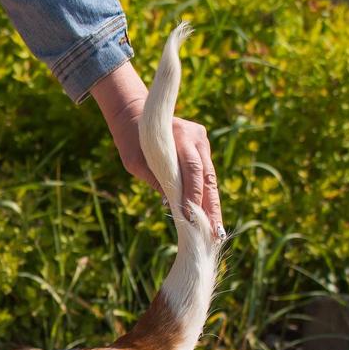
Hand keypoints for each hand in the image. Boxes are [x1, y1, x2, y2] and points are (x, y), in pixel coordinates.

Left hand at [91, 62, 222, 231]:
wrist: (136, 116)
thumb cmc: (131, 142)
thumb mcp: (136, 162)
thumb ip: (155, 179)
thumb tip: (173, 205)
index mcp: (179, 137)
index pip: (191, 170)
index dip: (194, 195)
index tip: (194, 219)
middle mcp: (196, 137)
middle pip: (207, 176)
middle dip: (211, 206)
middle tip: (216, 233)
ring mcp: (202, 140)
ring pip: (210, 176)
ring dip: (213, 203)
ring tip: (217, 230)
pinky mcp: (203, 145)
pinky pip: (206, 173)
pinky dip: (207, 193)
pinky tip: (210, 215)